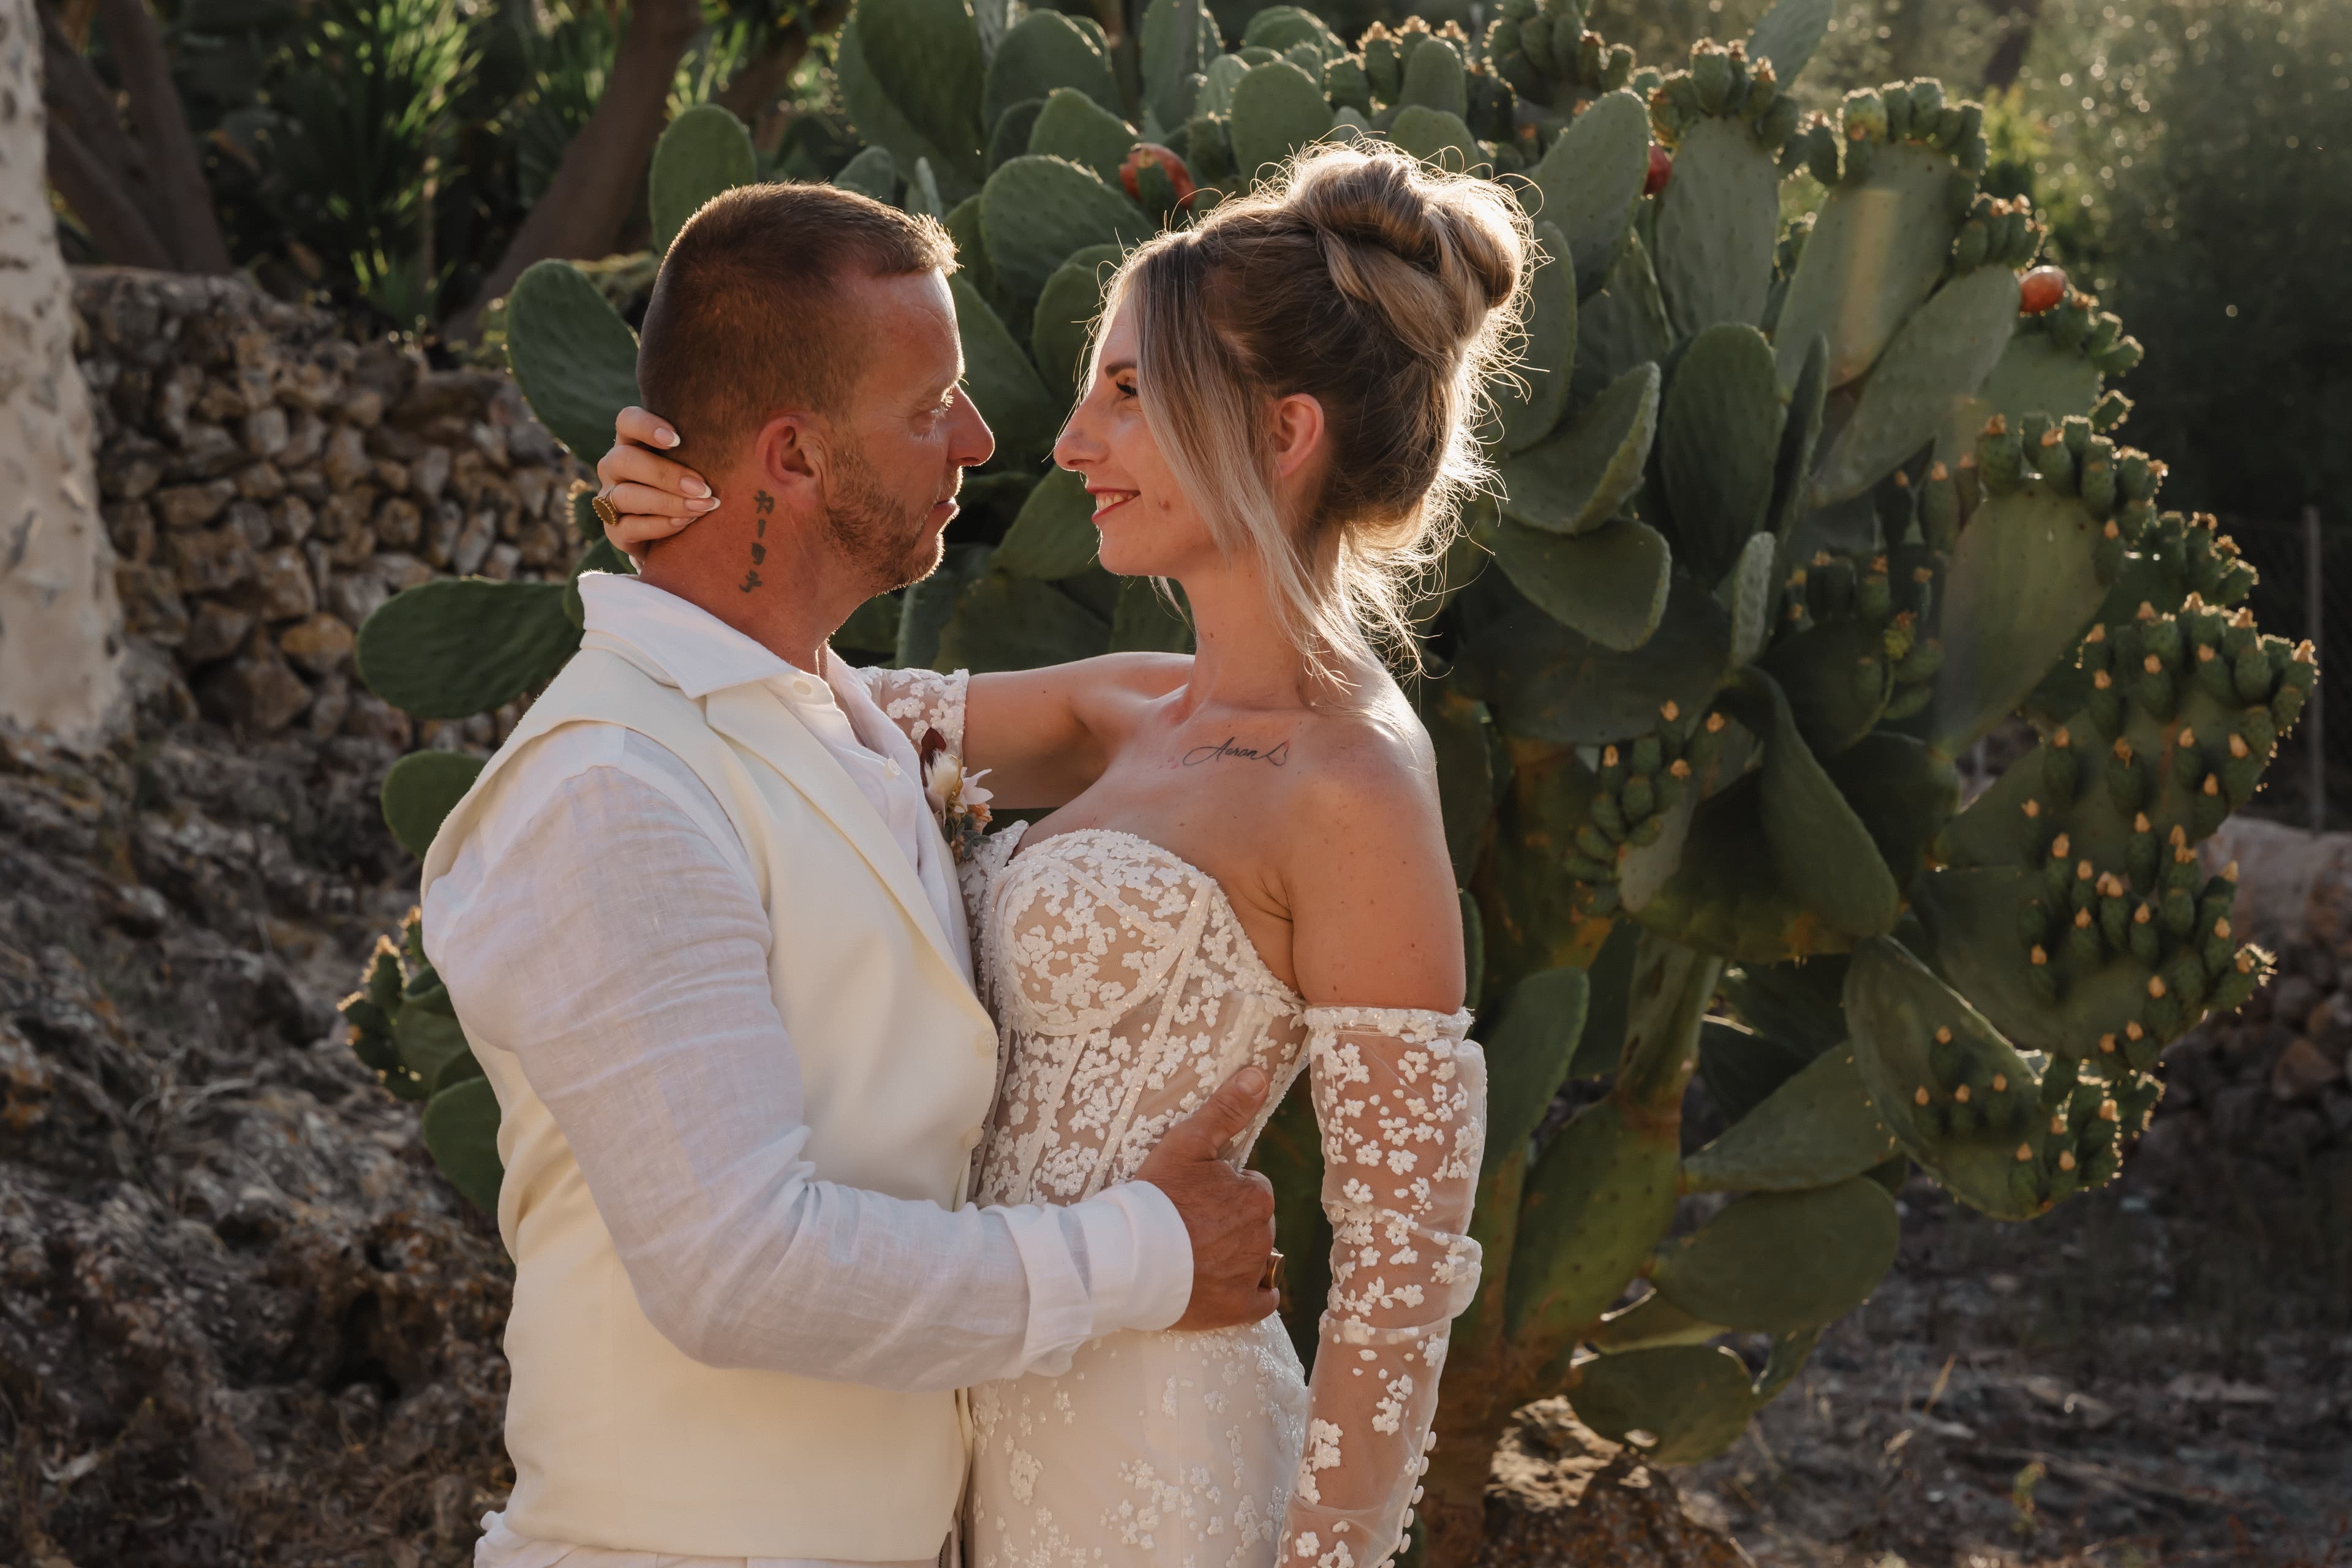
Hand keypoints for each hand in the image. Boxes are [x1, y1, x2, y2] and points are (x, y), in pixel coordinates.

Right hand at [595, 405, 717, 562]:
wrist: (681, 534)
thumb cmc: (697, 485)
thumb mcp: (703, 462)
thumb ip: (715, 446)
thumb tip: (769, 429)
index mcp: (633, 440)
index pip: (627, 420)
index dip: (647, 426)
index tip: (677, 440)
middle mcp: (616, 466)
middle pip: (625, 460)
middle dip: (665, 474)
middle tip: (701, 486)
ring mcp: (610, 498)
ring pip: (625, 495)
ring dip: (667, 502)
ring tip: (701, 508)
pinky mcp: (615, 531)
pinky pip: (627, 527)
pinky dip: (658, 525)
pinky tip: (684, 524)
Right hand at [1134, 1065, 1280, 1331]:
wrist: (1125, 1258)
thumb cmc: (1154, 1196)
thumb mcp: (1187, 1143)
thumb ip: (1226, 1108)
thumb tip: (1259, 1074)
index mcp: (1255, 1196)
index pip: (1250, 1187)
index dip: (1222, 1189)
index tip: (1195, 1196)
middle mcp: (1262, 1236)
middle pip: (1253, 1222)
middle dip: (1230, 1220)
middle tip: (1190, 1224)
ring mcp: (1250, 1275)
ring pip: (1255, 1257)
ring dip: (1234, 1254)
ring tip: (1193, 1253)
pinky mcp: (1237, 1308)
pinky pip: (1262, 1301)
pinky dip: (1251, 1295)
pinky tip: (1225, 1287)